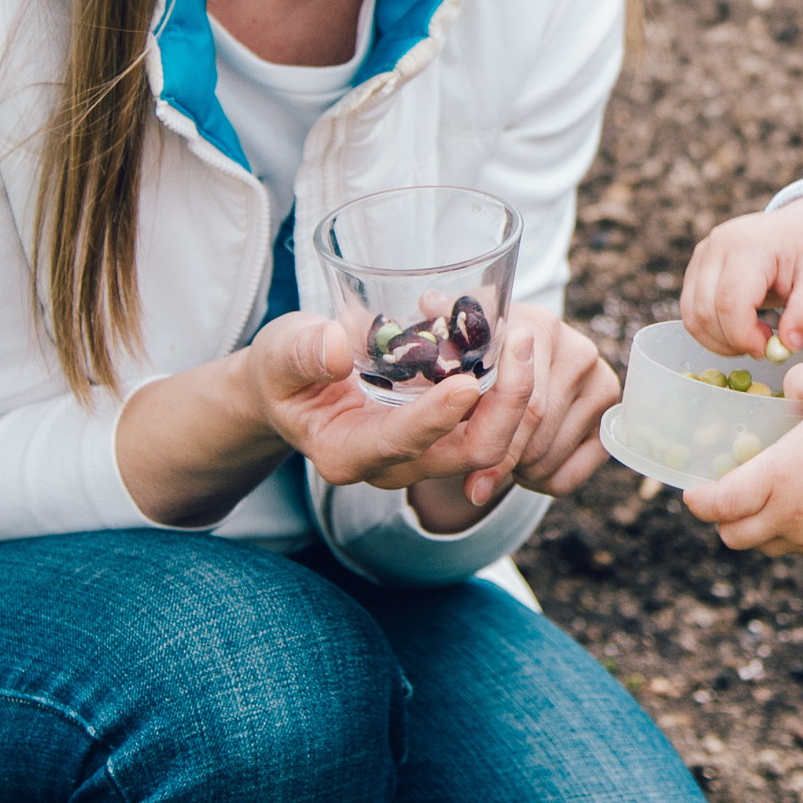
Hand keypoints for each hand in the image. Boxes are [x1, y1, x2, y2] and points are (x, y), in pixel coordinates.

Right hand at [244, 311, 537, 490]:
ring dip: (517, 397)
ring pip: (490, 443)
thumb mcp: (277, 353)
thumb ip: (301, 353)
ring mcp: (423, 454)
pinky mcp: (444, 435)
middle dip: (505, 405)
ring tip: (524, 337)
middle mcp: (392, 465)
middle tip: (522, 340)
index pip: (403, 444)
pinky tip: (516, 348)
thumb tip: (336, 350)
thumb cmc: (283, 370)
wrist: (291, 388)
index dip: (438, 418)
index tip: (468, 382)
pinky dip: (509, 391)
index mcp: (346, 453)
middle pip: (468, 454)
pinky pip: (489, 423)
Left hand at [461, 304, 620, 505]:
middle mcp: (578, 351)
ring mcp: (600, 381)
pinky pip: (575, 471)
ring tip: (496, 462)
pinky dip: (545, 482)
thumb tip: (429, 303)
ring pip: (551, 455)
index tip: (470, 479)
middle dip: (503, 462)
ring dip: (519, 472)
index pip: (524, 402)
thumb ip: (441, 327)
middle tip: (475, 480)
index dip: (494, 442)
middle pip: (538, 431)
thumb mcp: (455, 336)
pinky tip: (524, 467)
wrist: (515, 356)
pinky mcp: (608, 412)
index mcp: (539, 326)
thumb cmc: (478, 350)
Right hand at [679, 196, 802, 359]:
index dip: (744, 337)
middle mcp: (718, 245)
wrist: (800, 226)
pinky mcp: (695, 267)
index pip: (731, 303)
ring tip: (752, 336)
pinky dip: (710, 331)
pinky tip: (738, 328)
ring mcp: (702, 254)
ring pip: (692, 316)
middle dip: (732, 342)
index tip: (767, 349)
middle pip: (706, 312)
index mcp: (750, 245)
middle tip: (764, 344)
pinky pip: (690, 312)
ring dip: (719, 341)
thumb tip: (788, 344)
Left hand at [681, 365, 802, 555]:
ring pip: (758, 545)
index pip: (718, 504)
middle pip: (730, 535)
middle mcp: (783, 514)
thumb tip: (784, 386)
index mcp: (774, 478)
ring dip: (748, 528)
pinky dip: (778, 533)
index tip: (691, 489)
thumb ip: (798, 378)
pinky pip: (788, 547)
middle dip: (719, 519)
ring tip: (755, 502)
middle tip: (722, 494)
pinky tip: (791, 507)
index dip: (697, 500)